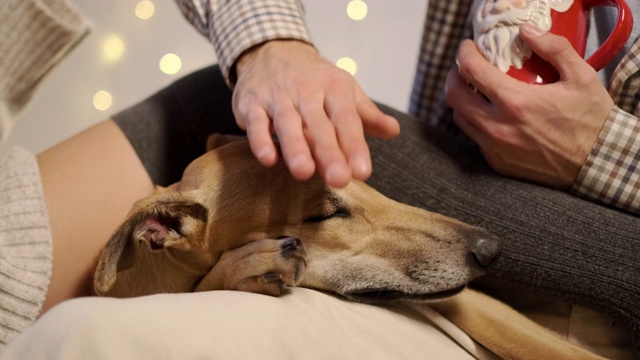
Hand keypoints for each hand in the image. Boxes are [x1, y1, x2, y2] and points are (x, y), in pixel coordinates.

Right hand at [232, 40, 399, 187]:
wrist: (271, 50)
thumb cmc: (314, 80)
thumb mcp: (344, 91)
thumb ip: (367, 115)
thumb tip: (394, 131)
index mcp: (334, 88)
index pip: (346, 119)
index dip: (354, 145)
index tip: (362, 172)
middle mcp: (306, 91)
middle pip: (319, 124)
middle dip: (329, 152)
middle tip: (339, 179)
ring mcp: (278, 97)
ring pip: (287, 123)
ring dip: (295, 147)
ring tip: (304, 172)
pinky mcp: (251, 104)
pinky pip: (255, 122)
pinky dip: (260, 139)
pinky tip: (268, 159)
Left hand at [445, 23, 613, 188]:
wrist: (596, 165)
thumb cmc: (591, 121)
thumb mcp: (581, 77)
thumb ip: (554, 49)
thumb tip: (527, 31)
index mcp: (515, 102)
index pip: (471, 71)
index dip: (464, 54)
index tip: (468, 47)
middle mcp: (497, 127)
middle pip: (453, 96)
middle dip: (454, 76)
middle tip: (465, 67)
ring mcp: (494, 148)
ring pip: (460, 118)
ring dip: (462, 101)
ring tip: (476, 90)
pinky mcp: (496, 163)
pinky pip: (474, 138)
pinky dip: (477, 122)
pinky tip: (491, 114)